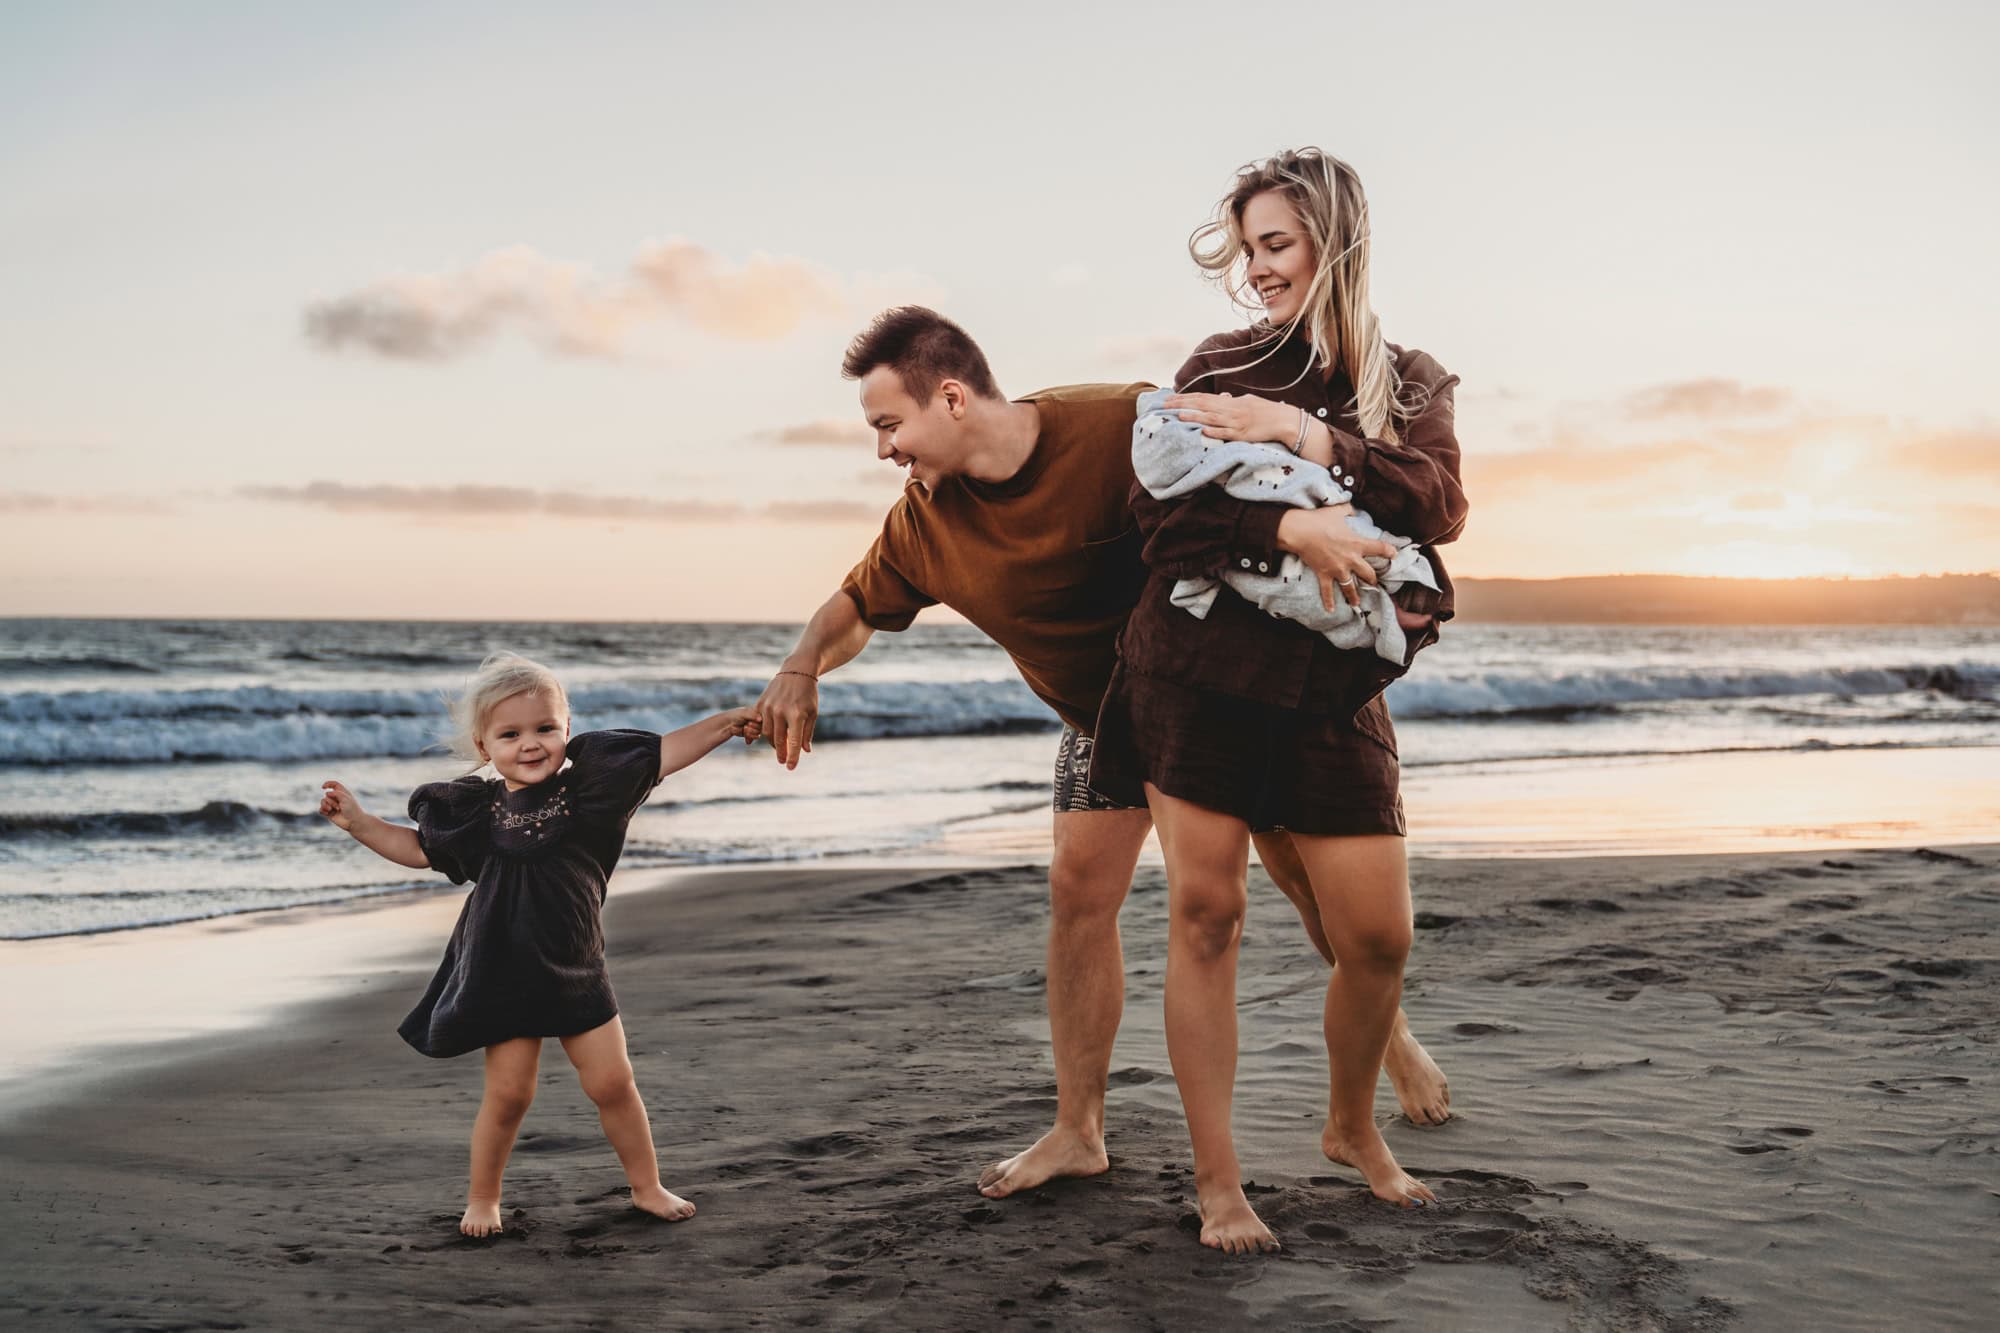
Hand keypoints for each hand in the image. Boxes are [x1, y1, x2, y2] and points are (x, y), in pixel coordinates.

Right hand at [318, 780, 364, 830]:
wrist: (353, 822)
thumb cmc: (352, 809)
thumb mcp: (345, 798)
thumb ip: (336, 793)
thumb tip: (327, 793)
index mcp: (342, 793)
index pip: (334, 785)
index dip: (328, 784)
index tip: (323, 787)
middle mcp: (337, 798)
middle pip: (327, 795)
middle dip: (331, 801)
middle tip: (339, 807)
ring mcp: (332, 806)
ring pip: (322, 801)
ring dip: (326, 806)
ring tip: (332, 810)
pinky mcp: (329, 813)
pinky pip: (321, 809)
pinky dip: (323, 810)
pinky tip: (328, 813)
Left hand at [723, 706, 762, 742]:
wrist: (727, 724)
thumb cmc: (735, 715)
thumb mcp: (744, 713)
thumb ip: (753, 715)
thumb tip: (761, 720)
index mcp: (758, 711)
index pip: (765, 717)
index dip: (758, 721)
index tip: (750, 721)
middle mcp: (758, 719)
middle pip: (762, 726)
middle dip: (754, 727)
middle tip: (747, 724)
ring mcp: (756, 727)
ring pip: (759, 732)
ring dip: (751, 731)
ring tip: (744, 728)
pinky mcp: (752, 734)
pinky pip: (756, 737)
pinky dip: (750, 736)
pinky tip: (745, 733)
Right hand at [754, 669, 817, 769]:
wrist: (796, 671)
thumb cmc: (807, 694)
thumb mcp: (812, 713)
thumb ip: (807, 733)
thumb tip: (804, 751)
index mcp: (796, 715)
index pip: (793, 742)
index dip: (792, 757)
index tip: (790, 767)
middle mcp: (780, 711)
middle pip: (778, 740)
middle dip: (780, 753)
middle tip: (782, 761)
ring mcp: (769, 706)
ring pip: (767, 732)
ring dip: (773, 742)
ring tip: (779, 747)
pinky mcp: (761, 703)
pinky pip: (759, 722)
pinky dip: (762, 731)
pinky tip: (765, 737)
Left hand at [1164, 391, 1297, 445]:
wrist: (1284, 420)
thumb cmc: (1266, 411)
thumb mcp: (1247, 402)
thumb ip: (1233, 401)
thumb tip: (1224, 398)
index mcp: (1230, 401)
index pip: (1203, 397)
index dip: (1185, 397)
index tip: (1169, 398)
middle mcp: (1230, 410)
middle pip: (1202, 405)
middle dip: (1182, 405)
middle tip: (1164, 405)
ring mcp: (1236, 422)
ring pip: (1211, 418)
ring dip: (1194, 417)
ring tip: (1178, 416)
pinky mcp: (1242, 435)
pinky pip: (1226, 433)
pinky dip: (1214, 432)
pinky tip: (1202, 431)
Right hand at [1276, 508, 1398, 610]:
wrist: (1301, 531)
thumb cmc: (1319, 519)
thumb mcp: (1338, 510)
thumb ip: (1349, 510)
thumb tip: (1352, 509)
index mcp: (1357, 543)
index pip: (1380, 548)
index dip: (1389, 552)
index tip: (1394, 555)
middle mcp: (1351, 559)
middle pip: (1368, 574)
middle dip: (1372, 579)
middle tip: (1374, 582)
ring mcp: (1338, 569)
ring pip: (1350, 587)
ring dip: (1355, 596)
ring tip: (1357, 603)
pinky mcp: (1324, 575)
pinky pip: (1328, 592)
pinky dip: (1328, 602)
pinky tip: (1331, 610)